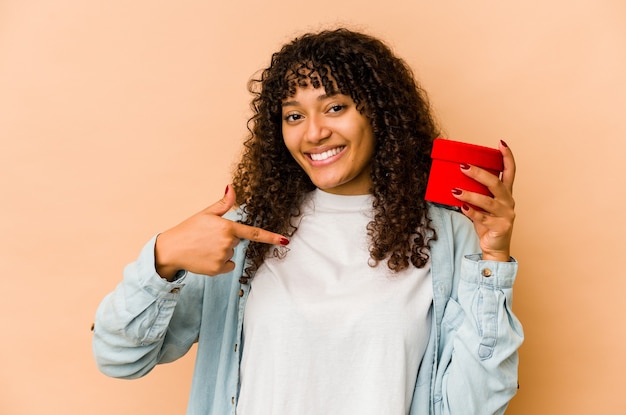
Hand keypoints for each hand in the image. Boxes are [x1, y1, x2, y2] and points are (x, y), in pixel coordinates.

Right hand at [155, 185, 288, 279]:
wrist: (171, 249)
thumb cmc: (188, 229)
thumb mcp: (206, 213)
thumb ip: (223, 204)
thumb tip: (232, 188)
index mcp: (227, 227)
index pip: (254, 233)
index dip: (271, 237)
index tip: (285, 241)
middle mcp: (227, 243)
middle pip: (237, 242)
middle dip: (226, 239)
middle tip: (208, 238)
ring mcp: (222, 257)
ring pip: (231, 254)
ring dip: (221, 252)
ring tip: (204, 247)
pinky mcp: (217, 269)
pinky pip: (228, 266)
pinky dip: (219, 264)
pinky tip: (206, 258)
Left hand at [451, 140, 515, 261]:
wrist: (495, 248)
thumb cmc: (487, 223)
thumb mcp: (484, 205)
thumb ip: (477, 193)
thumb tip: (455, 180)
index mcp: (506, 193)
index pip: (510, 171)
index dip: (507, 157)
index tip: (501, 143)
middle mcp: (508, 201)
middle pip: (496, 183)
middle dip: (479, 173)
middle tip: (463, 166)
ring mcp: (506, 215)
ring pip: (487, 201)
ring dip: (470, 194)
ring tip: (455, 190)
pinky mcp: (500, 227)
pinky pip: (483, 218)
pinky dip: (472, 212)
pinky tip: (462, 207)